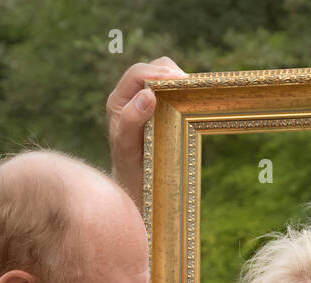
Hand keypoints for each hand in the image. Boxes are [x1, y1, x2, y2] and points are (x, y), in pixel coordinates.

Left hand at [106, 57, 185, 207]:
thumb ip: (131, 121)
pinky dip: (183, 91)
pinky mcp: (160, 109)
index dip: (158, 73)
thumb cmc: (130, 170)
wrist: (138, 186)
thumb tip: (147, 95)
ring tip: (191, 93)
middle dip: (172, 74)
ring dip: (179, 82)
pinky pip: (173, 91)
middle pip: (153, 69)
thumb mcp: (127, 148)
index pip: (137, 74)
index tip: (180, 81)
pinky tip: (191, 101)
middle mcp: (130, 96)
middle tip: (190, 87)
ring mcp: (145, 101)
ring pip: (165, 76)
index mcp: (118, 101)